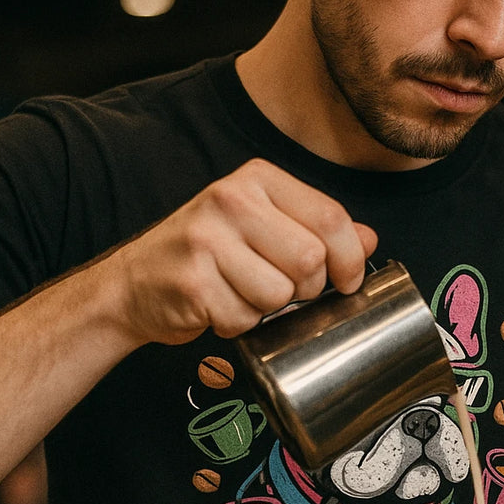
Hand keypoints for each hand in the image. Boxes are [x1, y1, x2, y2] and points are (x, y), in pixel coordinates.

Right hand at [108, 158, 378, 346]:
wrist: (134, 284)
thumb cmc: (207, 256)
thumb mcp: (265, 226)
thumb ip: (317, 228)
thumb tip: (369, 238)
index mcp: (257, 179)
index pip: (331, 218)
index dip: (350, 259)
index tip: (346, 280)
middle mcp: (231, 199)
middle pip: (310, 261)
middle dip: (305, 289)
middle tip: (279, 289)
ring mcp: (207, 239)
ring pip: (280, 295)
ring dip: (267, 309)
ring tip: (240, 293)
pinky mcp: (193, 281)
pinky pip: (245, 319)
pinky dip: (238, 325)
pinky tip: (216, 306)